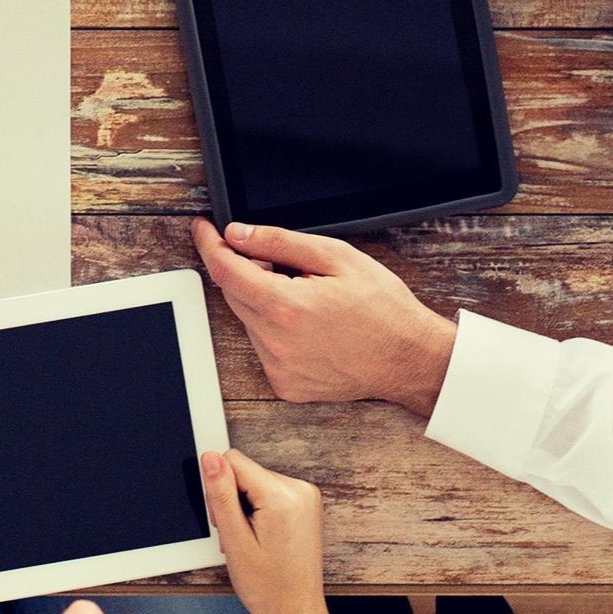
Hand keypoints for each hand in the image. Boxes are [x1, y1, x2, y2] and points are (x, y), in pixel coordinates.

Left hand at [191, 219, 457, 416]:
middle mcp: (274, 342)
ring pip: (249, 320)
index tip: (203, 229)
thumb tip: (238, 234)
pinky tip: (310, 328)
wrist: (409, 359)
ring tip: (310, 301)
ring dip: (264, 302)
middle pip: (234, 293)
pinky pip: (264, 346)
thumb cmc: (383, 309)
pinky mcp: (284, 384)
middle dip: (247, 271)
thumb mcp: (336, 258)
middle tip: (285, 265)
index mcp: (284, 306)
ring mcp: (277, 367)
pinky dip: (275, 330)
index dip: (210, 243)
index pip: (225, 269)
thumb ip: (279, 243)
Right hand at [200, 448, 335, 613]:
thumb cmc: (267, 586)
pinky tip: (261, 535)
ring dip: (245, 507)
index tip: (225, 521)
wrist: (295, 611)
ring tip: (250, 539)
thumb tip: (211, 457)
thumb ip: (221, 494)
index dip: (218, 489)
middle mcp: (300, 490)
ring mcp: (307, 496)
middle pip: (245, 471)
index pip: (233, 461)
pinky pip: (270, 491)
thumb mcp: (234, 539)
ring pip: (255, 481)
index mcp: (283, 497)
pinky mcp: (306, 503)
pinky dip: (259, 509)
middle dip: (232, 500)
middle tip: (237, 536)